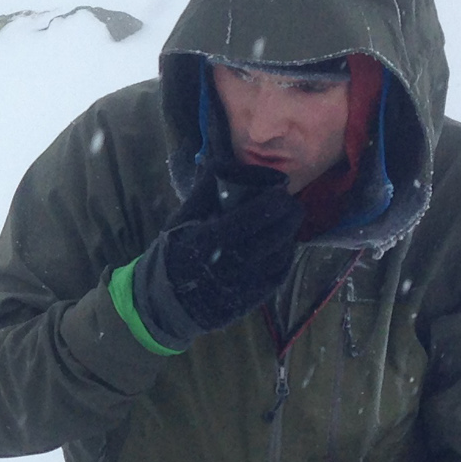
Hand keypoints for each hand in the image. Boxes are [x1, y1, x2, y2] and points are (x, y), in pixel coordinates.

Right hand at [132, 159, 301, 344]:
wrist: (168, 301)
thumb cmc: (174, 252)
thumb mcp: (182, 220)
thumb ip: (204, 192)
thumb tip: (221, 161)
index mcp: (207, 241)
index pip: (249, 218)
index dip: (271, 202)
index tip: (282, 189)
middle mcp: (228, 265)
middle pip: (271, 237)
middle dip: (288, 216)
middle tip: (292, 203)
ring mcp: (243, 285)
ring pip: (279, 255)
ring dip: (289, 234)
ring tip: (289, 220)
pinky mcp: (252, 299)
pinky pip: (278, 274)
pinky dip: (286, 255)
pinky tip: (284, 243)